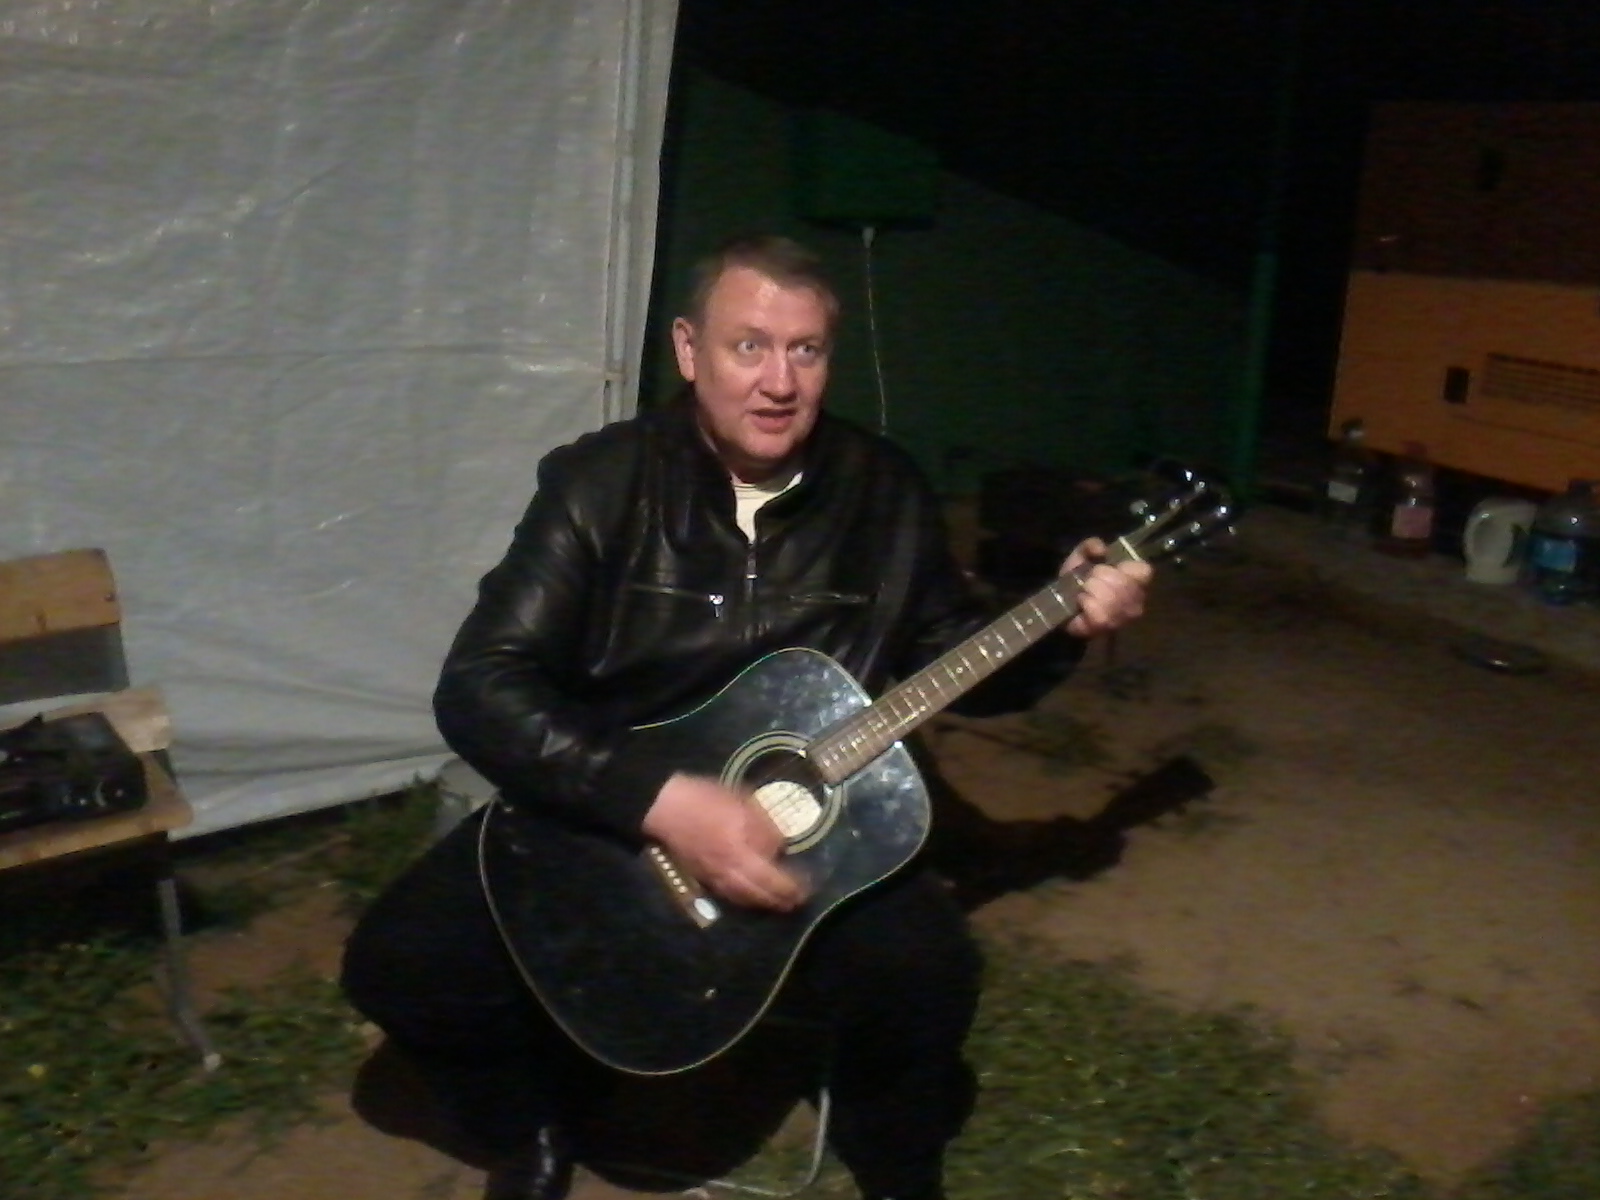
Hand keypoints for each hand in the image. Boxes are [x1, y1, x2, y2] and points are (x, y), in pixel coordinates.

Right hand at [641, 773, 807, 910]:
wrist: (665, 807)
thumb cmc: (705, 798)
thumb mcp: (742, 802)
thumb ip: (763, 826)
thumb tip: (779, 847)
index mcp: (740, 852)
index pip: (772, 879)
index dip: (791, 887)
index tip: (806, 888)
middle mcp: (729, 872)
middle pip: (759, 895)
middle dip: (779, 901)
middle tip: (795, 902)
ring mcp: (714, 877)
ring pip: (743, 898)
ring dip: (763, 903)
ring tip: (776, 902)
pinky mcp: (703, 876)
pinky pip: (728, 894)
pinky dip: (744, 898)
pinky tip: (749, 894)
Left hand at [1059, 537, 1152, 637]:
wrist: (1060, 606)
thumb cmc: (1078, 579)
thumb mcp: (1082, 556)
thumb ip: (1090, 545)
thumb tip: (1102, 549)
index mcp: (1135, 579)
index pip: (1144, 571)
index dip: (1123, 568)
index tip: (1105, 568)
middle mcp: (1136, 600)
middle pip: (1122, 583)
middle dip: (1097, 578)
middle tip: (1087, 581)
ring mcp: (1124, 618)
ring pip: (1111, 599)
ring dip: (1090, 592)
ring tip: (1083, 592)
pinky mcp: (1108, 630)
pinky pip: (1100, 616)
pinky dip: (1086, 605)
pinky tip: (1081, 604)